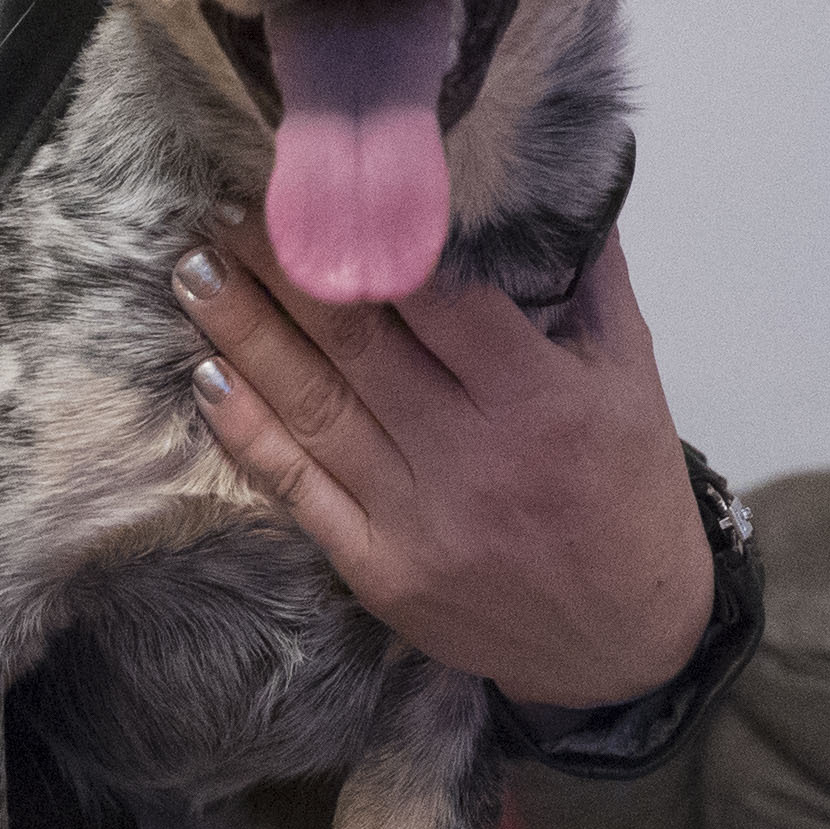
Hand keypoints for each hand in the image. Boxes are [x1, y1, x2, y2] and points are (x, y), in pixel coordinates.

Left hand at [177, 226, 711, 708]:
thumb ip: (593, 279)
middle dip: (285, 270)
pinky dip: (249, 430)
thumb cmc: (630, 498)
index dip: (373, 237)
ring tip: (196, 271)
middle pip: (356, 344)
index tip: (323, 186)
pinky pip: (300, 490)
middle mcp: (472, 456)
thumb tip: (549, 183)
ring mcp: (418, 520)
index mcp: (539, 398)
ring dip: (245, 333)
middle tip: (228, 208)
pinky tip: (210, 375)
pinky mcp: (381, 573)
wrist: (624, 645)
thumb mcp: (633, 379)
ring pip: (314, 408)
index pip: (439, 297)